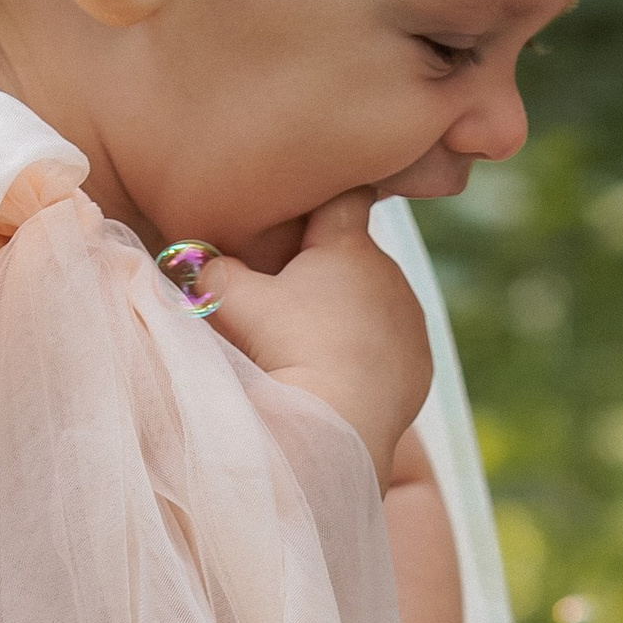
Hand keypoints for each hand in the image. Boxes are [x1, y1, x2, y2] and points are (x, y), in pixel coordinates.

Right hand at [198, 196, 433, 485]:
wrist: (335, 424)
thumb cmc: (281, 350)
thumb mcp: (229, 298)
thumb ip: (215, 268)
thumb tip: (202, 261)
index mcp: (349, 247)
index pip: (346, 197)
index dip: (323, 200)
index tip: (306, 216)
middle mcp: (390, 276)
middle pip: (354, 257)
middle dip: (324, 270)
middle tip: (287, 298)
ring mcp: (410, 322)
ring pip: (375, 302)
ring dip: (348, 313)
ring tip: (312, 344)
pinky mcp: (420, 364)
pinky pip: (390, 345)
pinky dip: (369, 353)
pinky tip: (342, 373)